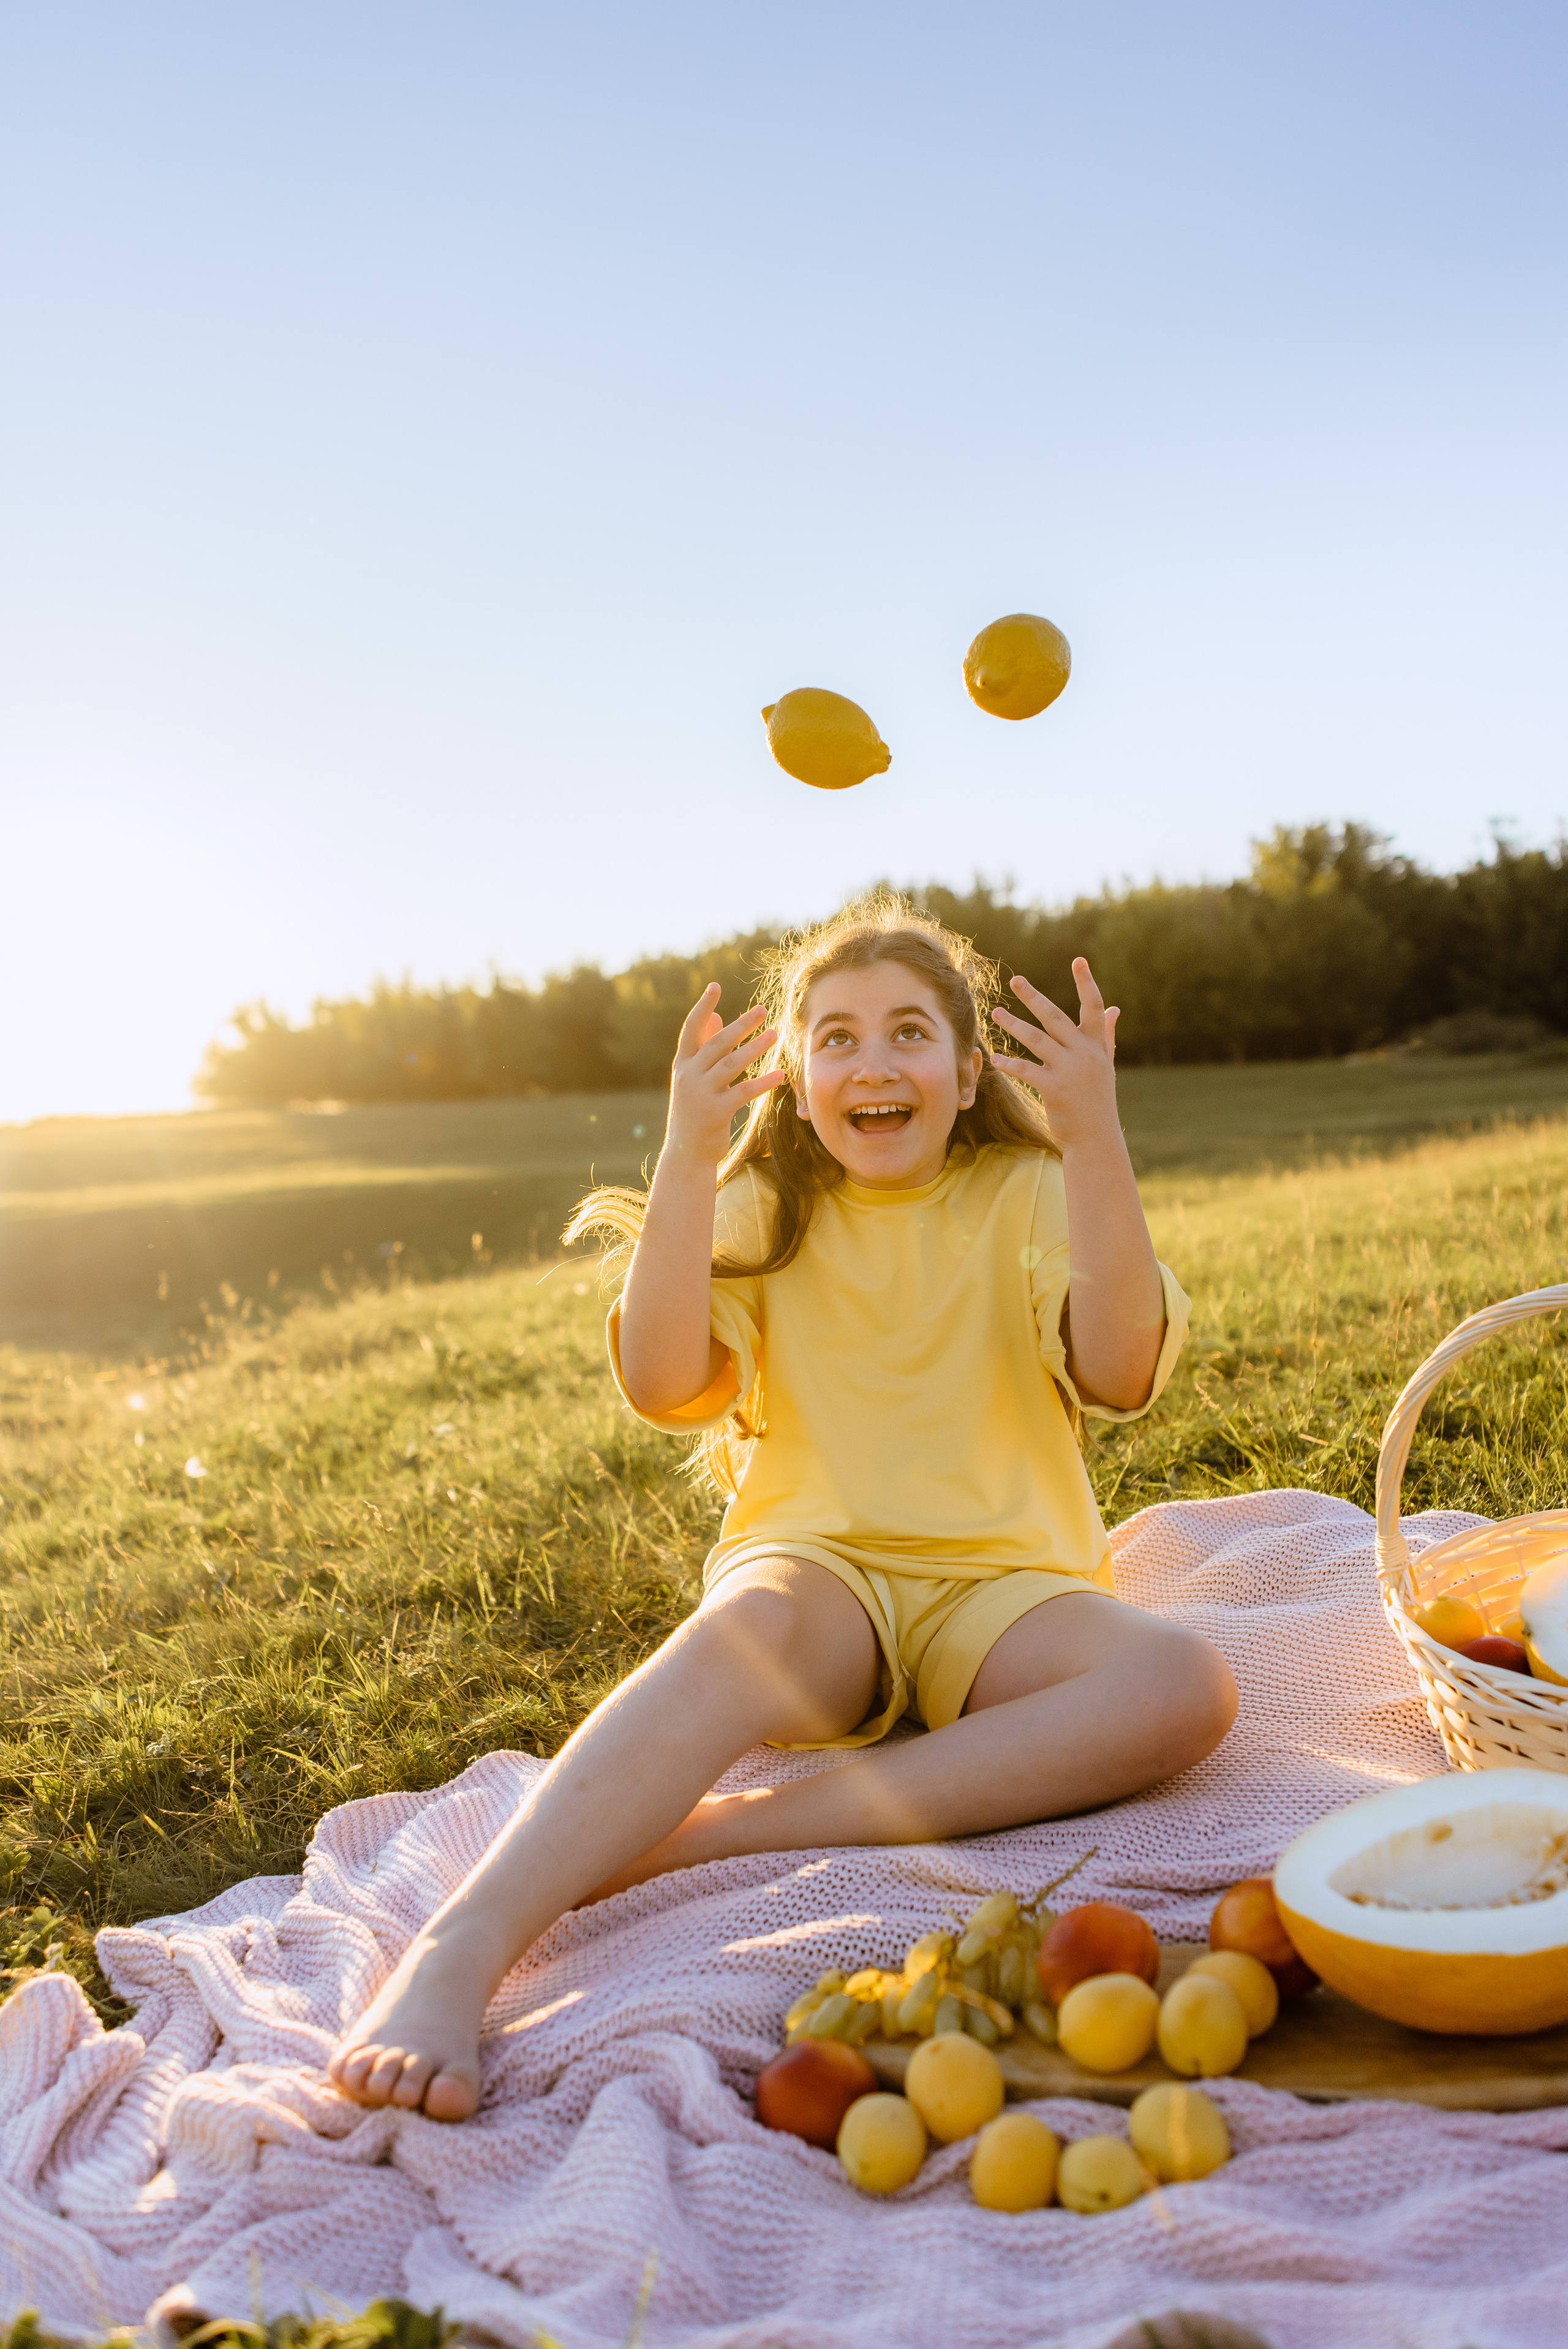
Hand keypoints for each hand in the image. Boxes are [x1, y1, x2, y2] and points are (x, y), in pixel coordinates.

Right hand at [665, 985, 787, 1166]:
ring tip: (775, 1034)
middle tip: (762, 1010)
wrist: (686, 1153)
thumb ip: (703, 1047)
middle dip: (740, 1025)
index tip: (715, 985)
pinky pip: (743, 1092)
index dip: (702, 1006)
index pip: (691, 1029)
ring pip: (731, 1064)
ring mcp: (700, 1094)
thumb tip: (716, 1015)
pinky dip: (763, 1082)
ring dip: (755, 1048)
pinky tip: (781, 1074)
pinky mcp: (715, 1112)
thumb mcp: (693, 1078)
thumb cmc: (694, 1110)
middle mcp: (688, 1075)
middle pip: (717, 1043)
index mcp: (682, 1064)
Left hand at [990, 957, 1121, 1152]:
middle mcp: (1085, 1054)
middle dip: (1033, 997)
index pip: (1093, 1007)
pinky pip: (1027, 1070)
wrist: (1095, 1137)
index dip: (1086, 983)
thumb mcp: (1105, 1064)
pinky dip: (1009, 1063)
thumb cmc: (1097, 1099)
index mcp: (1097, 1045)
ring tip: (995, 1013)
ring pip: (1036, 1040)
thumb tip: (1115, 1007)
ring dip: (1014, 1025)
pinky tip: (994, 1057)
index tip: (1078, 959)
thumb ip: (1108, 1034)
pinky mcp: (1055, 1089)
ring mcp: (1070, 1071)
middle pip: (1056, 1017)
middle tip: (1014, 980)